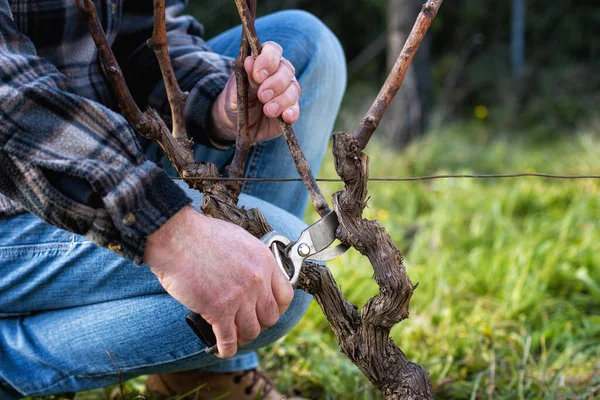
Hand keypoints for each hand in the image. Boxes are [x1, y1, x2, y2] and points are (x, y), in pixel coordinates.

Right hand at [143, 206, 293, 357]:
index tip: (268, 312)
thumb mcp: (239, 239)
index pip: (285, 295)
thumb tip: (252, 275)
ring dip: (242, 337)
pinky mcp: (219, 310)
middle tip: (246, 324)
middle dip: (259, 324)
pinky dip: (226, 349)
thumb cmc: (201, 235)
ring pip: (251, 331)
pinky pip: (229, 339)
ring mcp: (240, 296)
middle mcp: (257, 280)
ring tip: (233, 336)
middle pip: (270, 317)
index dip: (278, 308)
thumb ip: (250, 259)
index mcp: (264, 261)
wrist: (177, 236)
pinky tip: (221, 349)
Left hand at [210, 41, 300, 142]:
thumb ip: (244, 75)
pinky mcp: (290, 110)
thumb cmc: (235, 100)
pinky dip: (292, 112)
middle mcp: (278, 73)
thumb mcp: (235, 88)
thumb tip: (250, 60)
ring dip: (282, 100)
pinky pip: (296, 109)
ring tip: (268, 111)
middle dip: (275, 83)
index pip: (273, 50)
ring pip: (294, 89)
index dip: (268, 59)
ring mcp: (286, 92)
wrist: (234, 123)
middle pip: (287, 69)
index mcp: (263, 62)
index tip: (257, 75)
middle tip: (262, 96)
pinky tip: (285, 117)